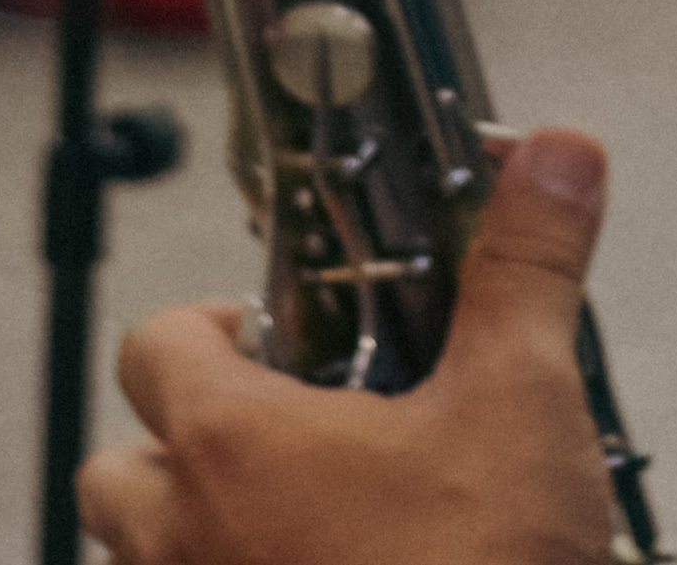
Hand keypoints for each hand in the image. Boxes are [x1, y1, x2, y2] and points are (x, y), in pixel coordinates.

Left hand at [76, 129, 615, 564]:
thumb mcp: (523, 403)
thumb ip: (526, 266)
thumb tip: (559, 152)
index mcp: (231, 450)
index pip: (154, 344)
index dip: (210, 326)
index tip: (277, 336)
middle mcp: (180, 546)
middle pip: (118, 468)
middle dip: (182, 446)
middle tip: (285, 437)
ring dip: (194, 539)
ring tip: (301, 528)